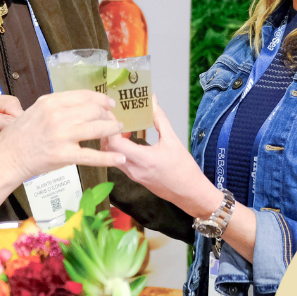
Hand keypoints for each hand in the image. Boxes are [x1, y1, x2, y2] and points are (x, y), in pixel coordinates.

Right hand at [0, 90, 125, 182]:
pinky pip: (93, 156)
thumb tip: (79, 104)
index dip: (101, 99)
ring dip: (112, 129)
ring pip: (98, 128)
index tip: (109, 103)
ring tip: (118, 131)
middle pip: (94, 110)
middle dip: (108, 114)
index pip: (84, 95)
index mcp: (51, 102)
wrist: (8, 157)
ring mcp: (62, 136)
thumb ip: (56, 105)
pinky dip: (109, 157)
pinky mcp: (65, 156)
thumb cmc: (19, 134)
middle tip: (113, 119)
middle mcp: (58, 116)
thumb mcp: (35, 110)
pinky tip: (120, 158)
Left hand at [102, 96, 221, 218]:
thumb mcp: (173, 141)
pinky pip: (119, 161)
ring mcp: (133, 175)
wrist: (190, 194)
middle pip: (108, 150)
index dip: (109, 127)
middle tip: (112, 118)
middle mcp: (134, 169)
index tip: (111, 114)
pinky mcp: (134, 177)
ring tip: (120, 126)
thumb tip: (153, 101)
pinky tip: (128, 138)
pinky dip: (119, 149)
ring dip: (112, 141)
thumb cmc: (184, 170)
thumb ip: (160, 120)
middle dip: (106, 132)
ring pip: (111, 157)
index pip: (115, 143)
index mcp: (143, 159)